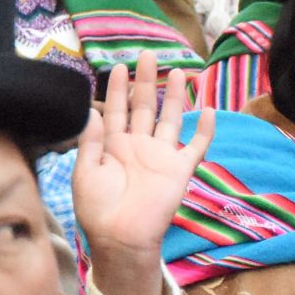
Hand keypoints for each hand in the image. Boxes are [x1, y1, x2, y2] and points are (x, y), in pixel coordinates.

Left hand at [72, 53, 213, 294]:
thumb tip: (90, 111)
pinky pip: (196, 146)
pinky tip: (210, 110)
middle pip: (143, 106)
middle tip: (148, 54)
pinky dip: (205, 130)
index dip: (116, 88)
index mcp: (112, 145)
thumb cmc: (97, 209)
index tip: (117, 66)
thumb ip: (90, 141)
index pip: (115, 109)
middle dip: (146, 81)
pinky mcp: (179, 170)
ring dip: (175, 96)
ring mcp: (160, 156)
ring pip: (171, 118)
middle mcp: (138, 146)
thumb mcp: (84, 172)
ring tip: (179, 71)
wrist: (120, 239)